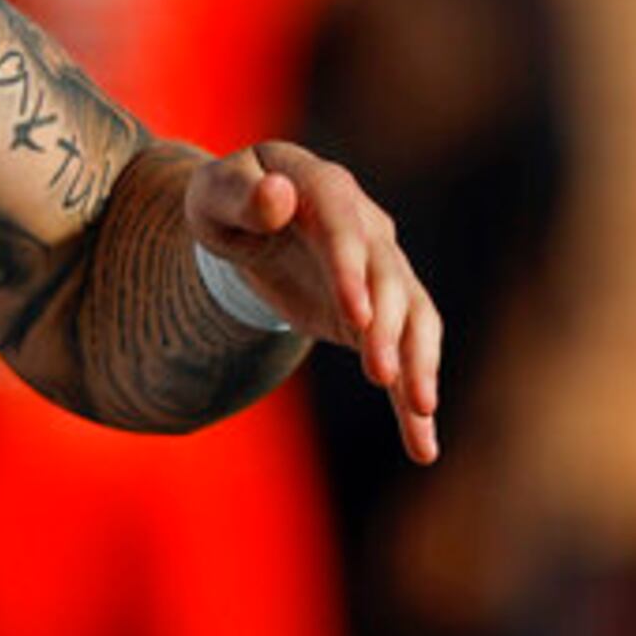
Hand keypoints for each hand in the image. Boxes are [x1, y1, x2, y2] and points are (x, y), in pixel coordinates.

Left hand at [186, 140, 443, 463]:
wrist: (251, 222)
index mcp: (325, 189)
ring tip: (421, 411)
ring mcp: (381, 271)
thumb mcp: (213, 195)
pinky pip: (404, 357)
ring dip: (418, 363)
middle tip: (380, 375)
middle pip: (388, 279)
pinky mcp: (379, 314)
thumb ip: (239, 195)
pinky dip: (411, 402)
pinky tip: (422, 446)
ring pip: (413, 318)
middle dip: (387, 328)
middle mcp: (367, 227)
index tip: (355, 315)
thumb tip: (276, 195)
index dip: (351, 271)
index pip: (344, 229)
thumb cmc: (227, 204)